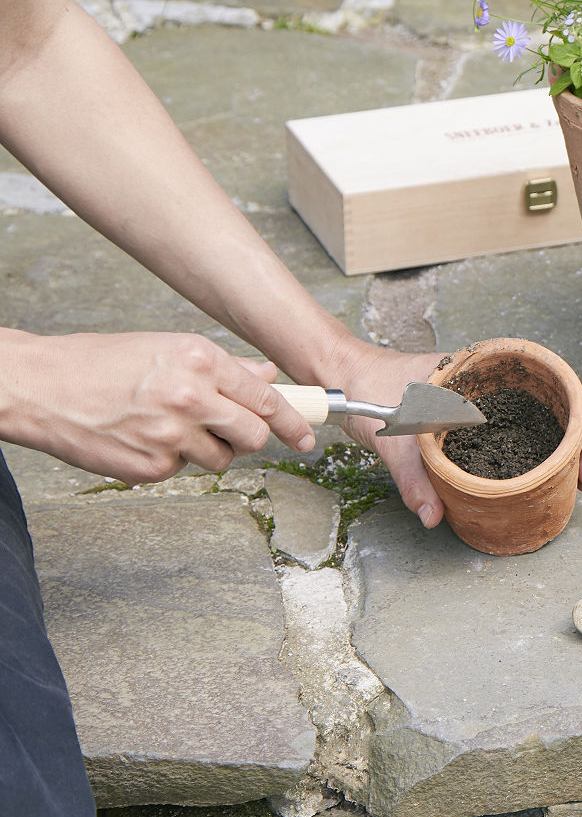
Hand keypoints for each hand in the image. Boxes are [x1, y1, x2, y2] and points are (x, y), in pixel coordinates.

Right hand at [1, 330, 316, 482]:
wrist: (40, 387)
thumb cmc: (100, 362)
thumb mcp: (169, 347)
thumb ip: (226, 366)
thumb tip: (268, 377)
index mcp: (200, 361)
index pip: (266, 399)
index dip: (293, 421)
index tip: (306, 435)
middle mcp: (191, 397)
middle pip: (254, 435)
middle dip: (253, 438)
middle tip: (238, 434)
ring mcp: (170, 436)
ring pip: (221, 458)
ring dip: (209, 448)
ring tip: (172, 426)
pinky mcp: (150, 467)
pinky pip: (182, 469)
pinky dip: (172, 459)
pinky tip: (144, 437)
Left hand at [331, 344, 581, 528]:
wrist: (343, 377)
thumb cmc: (367, 389)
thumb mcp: (392, 435)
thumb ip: (414, 477)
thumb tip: (434, 517)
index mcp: (478, 371)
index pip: (542, 388)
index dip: (571, 418)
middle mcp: (487, 384)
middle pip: (546, 410)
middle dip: (574, 442)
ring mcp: (480, 403)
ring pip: (532, 424)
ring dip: (555, 451)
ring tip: (579, 481)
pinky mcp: (468, 421)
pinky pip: (508, 435)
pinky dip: (528, 454)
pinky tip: (540, 478)